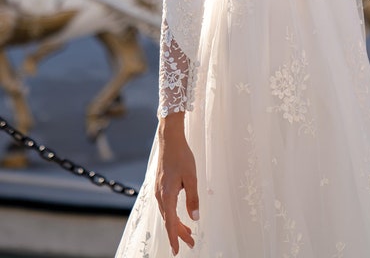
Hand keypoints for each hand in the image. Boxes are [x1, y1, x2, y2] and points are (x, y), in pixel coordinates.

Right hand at [155, 113, 199, 254]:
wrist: (170, 140)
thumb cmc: (182, 156)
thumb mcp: (191, 177)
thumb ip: (193, 198)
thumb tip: (195, 217)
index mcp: (167, 195)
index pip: (170, 223)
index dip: (174, 237)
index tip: (177, 251)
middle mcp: (160, 195)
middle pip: (169, 220)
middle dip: (179, 233)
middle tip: (191, 243)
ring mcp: (159, 190)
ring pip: (167, 213)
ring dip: (177, 224)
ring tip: (188, 233)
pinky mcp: (160, 186)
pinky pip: (166, 205)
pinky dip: (172, 214)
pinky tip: (179, 215)